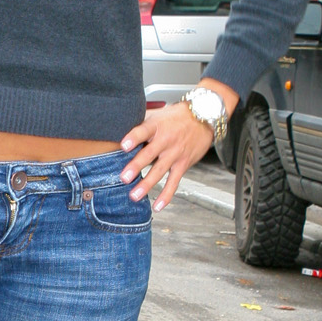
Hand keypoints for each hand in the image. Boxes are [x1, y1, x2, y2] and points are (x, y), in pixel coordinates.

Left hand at [120, 81, 235, 208]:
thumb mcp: (158, 114)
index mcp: (157, 125)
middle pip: (149, 154)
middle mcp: (166, 140)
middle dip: (136, 166)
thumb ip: (141, 122)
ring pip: (160, 171)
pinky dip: (166, 195)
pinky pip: (174, 182)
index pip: (143, 131)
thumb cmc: (176, 117)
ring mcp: (175, 153)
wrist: (204, 117)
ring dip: (147, 184)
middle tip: (124, 178)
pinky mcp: (183, 164)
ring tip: (134, 195)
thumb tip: (117, 127)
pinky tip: (158, 206)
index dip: (133, 138)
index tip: (123, 146)